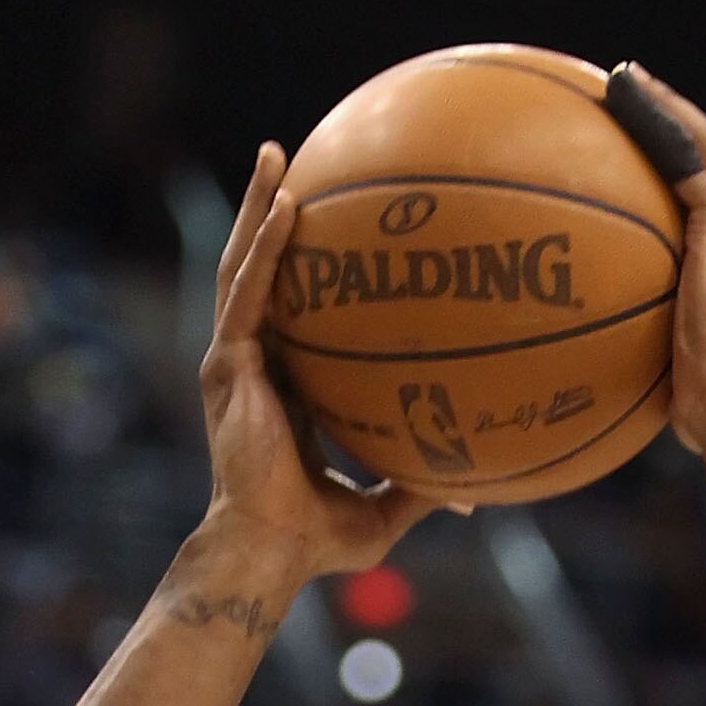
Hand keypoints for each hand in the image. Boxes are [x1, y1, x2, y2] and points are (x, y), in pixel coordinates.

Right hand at [198, 145, 429, 583]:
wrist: (270, 552)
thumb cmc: (317, 540)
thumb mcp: (383, 507)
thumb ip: (420, 485)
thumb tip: (477, 493)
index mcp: (284, 390)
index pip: (291, 313)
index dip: (301, 268)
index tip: (331, 223)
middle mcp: (254, 367)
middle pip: (260, 273)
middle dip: (271, 213)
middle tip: (292, 158)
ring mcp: (236, 363)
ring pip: (242, 268)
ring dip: (259, 207)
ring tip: (277, 154)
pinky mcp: (228, 367)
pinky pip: (249, 295)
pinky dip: (266, 250)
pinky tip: (288, 206)